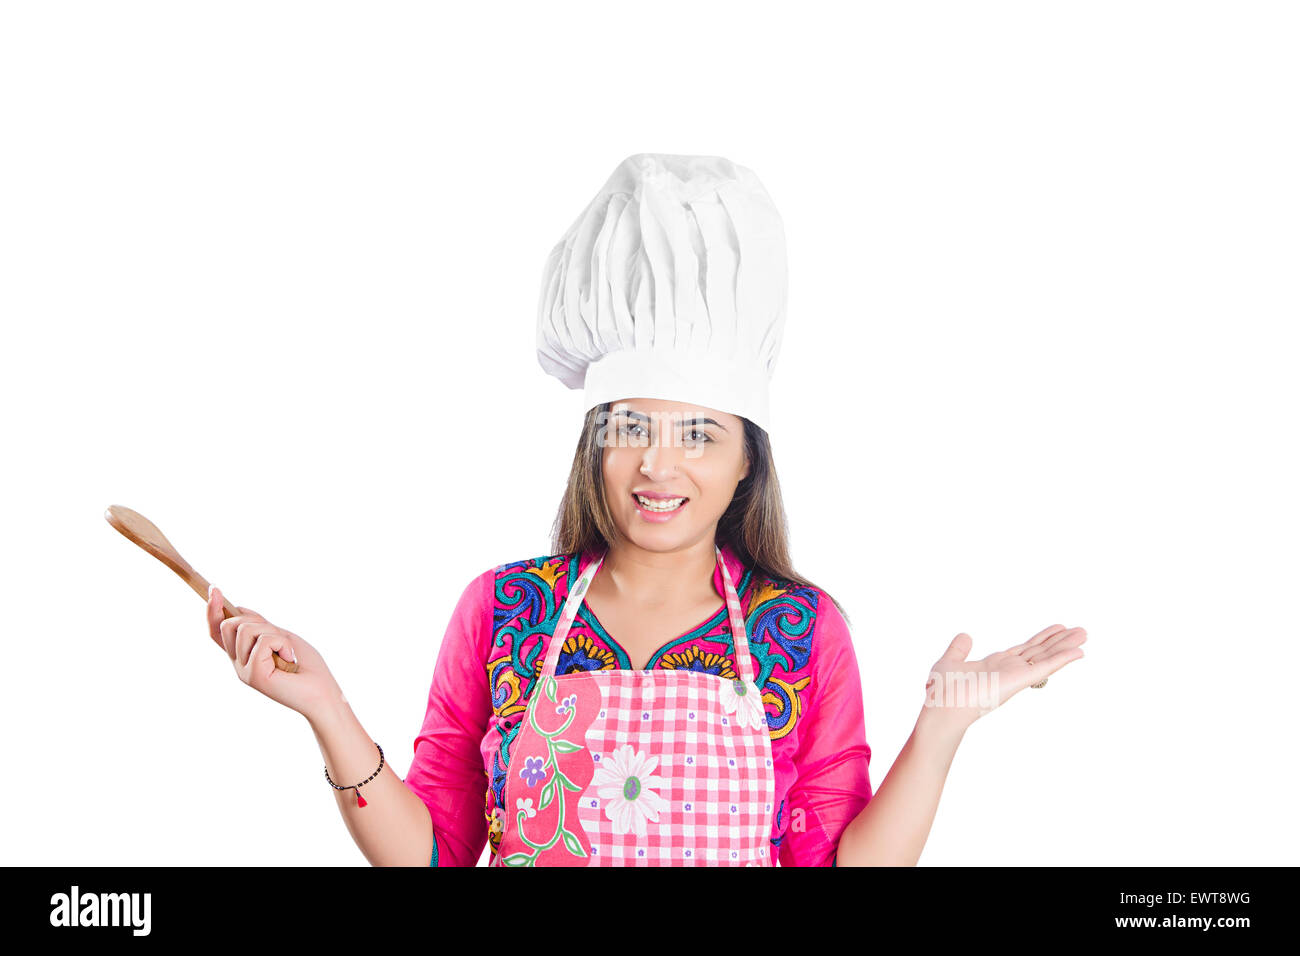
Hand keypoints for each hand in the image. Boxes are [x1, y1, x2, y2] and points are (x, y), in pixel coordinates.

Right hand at [206, 585, 343, 721]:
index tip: (214, 589)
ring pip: (246, 629)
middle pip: (230, 625)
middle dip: (256, 620)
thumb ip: (260, 626)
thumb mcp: (281, 637)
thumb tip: (238, 608)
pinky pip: (264, 641)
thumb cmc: (307, 666)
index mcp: (243, 656)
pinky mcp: (254, 676)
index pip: (217, 633)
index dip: (212, 611)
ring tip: (286, 652)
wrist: (324, 693)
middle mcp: (239, 665)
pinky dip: (282, 644)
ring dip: (274, 633)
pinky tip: (289, 659)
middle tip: (279, 639)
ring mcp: (244, 671)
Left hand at [919, 624, 1086, 734]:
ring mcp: (1016, 675)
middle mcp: (1010, 670)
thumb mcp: (949, 662)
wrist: (942, 708)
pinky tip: (1079, 651)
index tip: (1057, 628)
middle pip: (1040, 652)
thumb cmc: (943, 692)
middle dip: (1059, 641)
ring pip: (1046, 657)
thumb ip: (958, 649)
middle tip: (1080, 630)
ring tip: (1084, 633)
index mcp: (996, 665)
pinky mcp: (1019, 680)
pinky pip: (1045, 668)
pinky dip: (1062, 659)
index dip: (1041, 639)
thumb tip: (965, 635)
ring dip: (1066, 646)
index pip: (1024, 650)